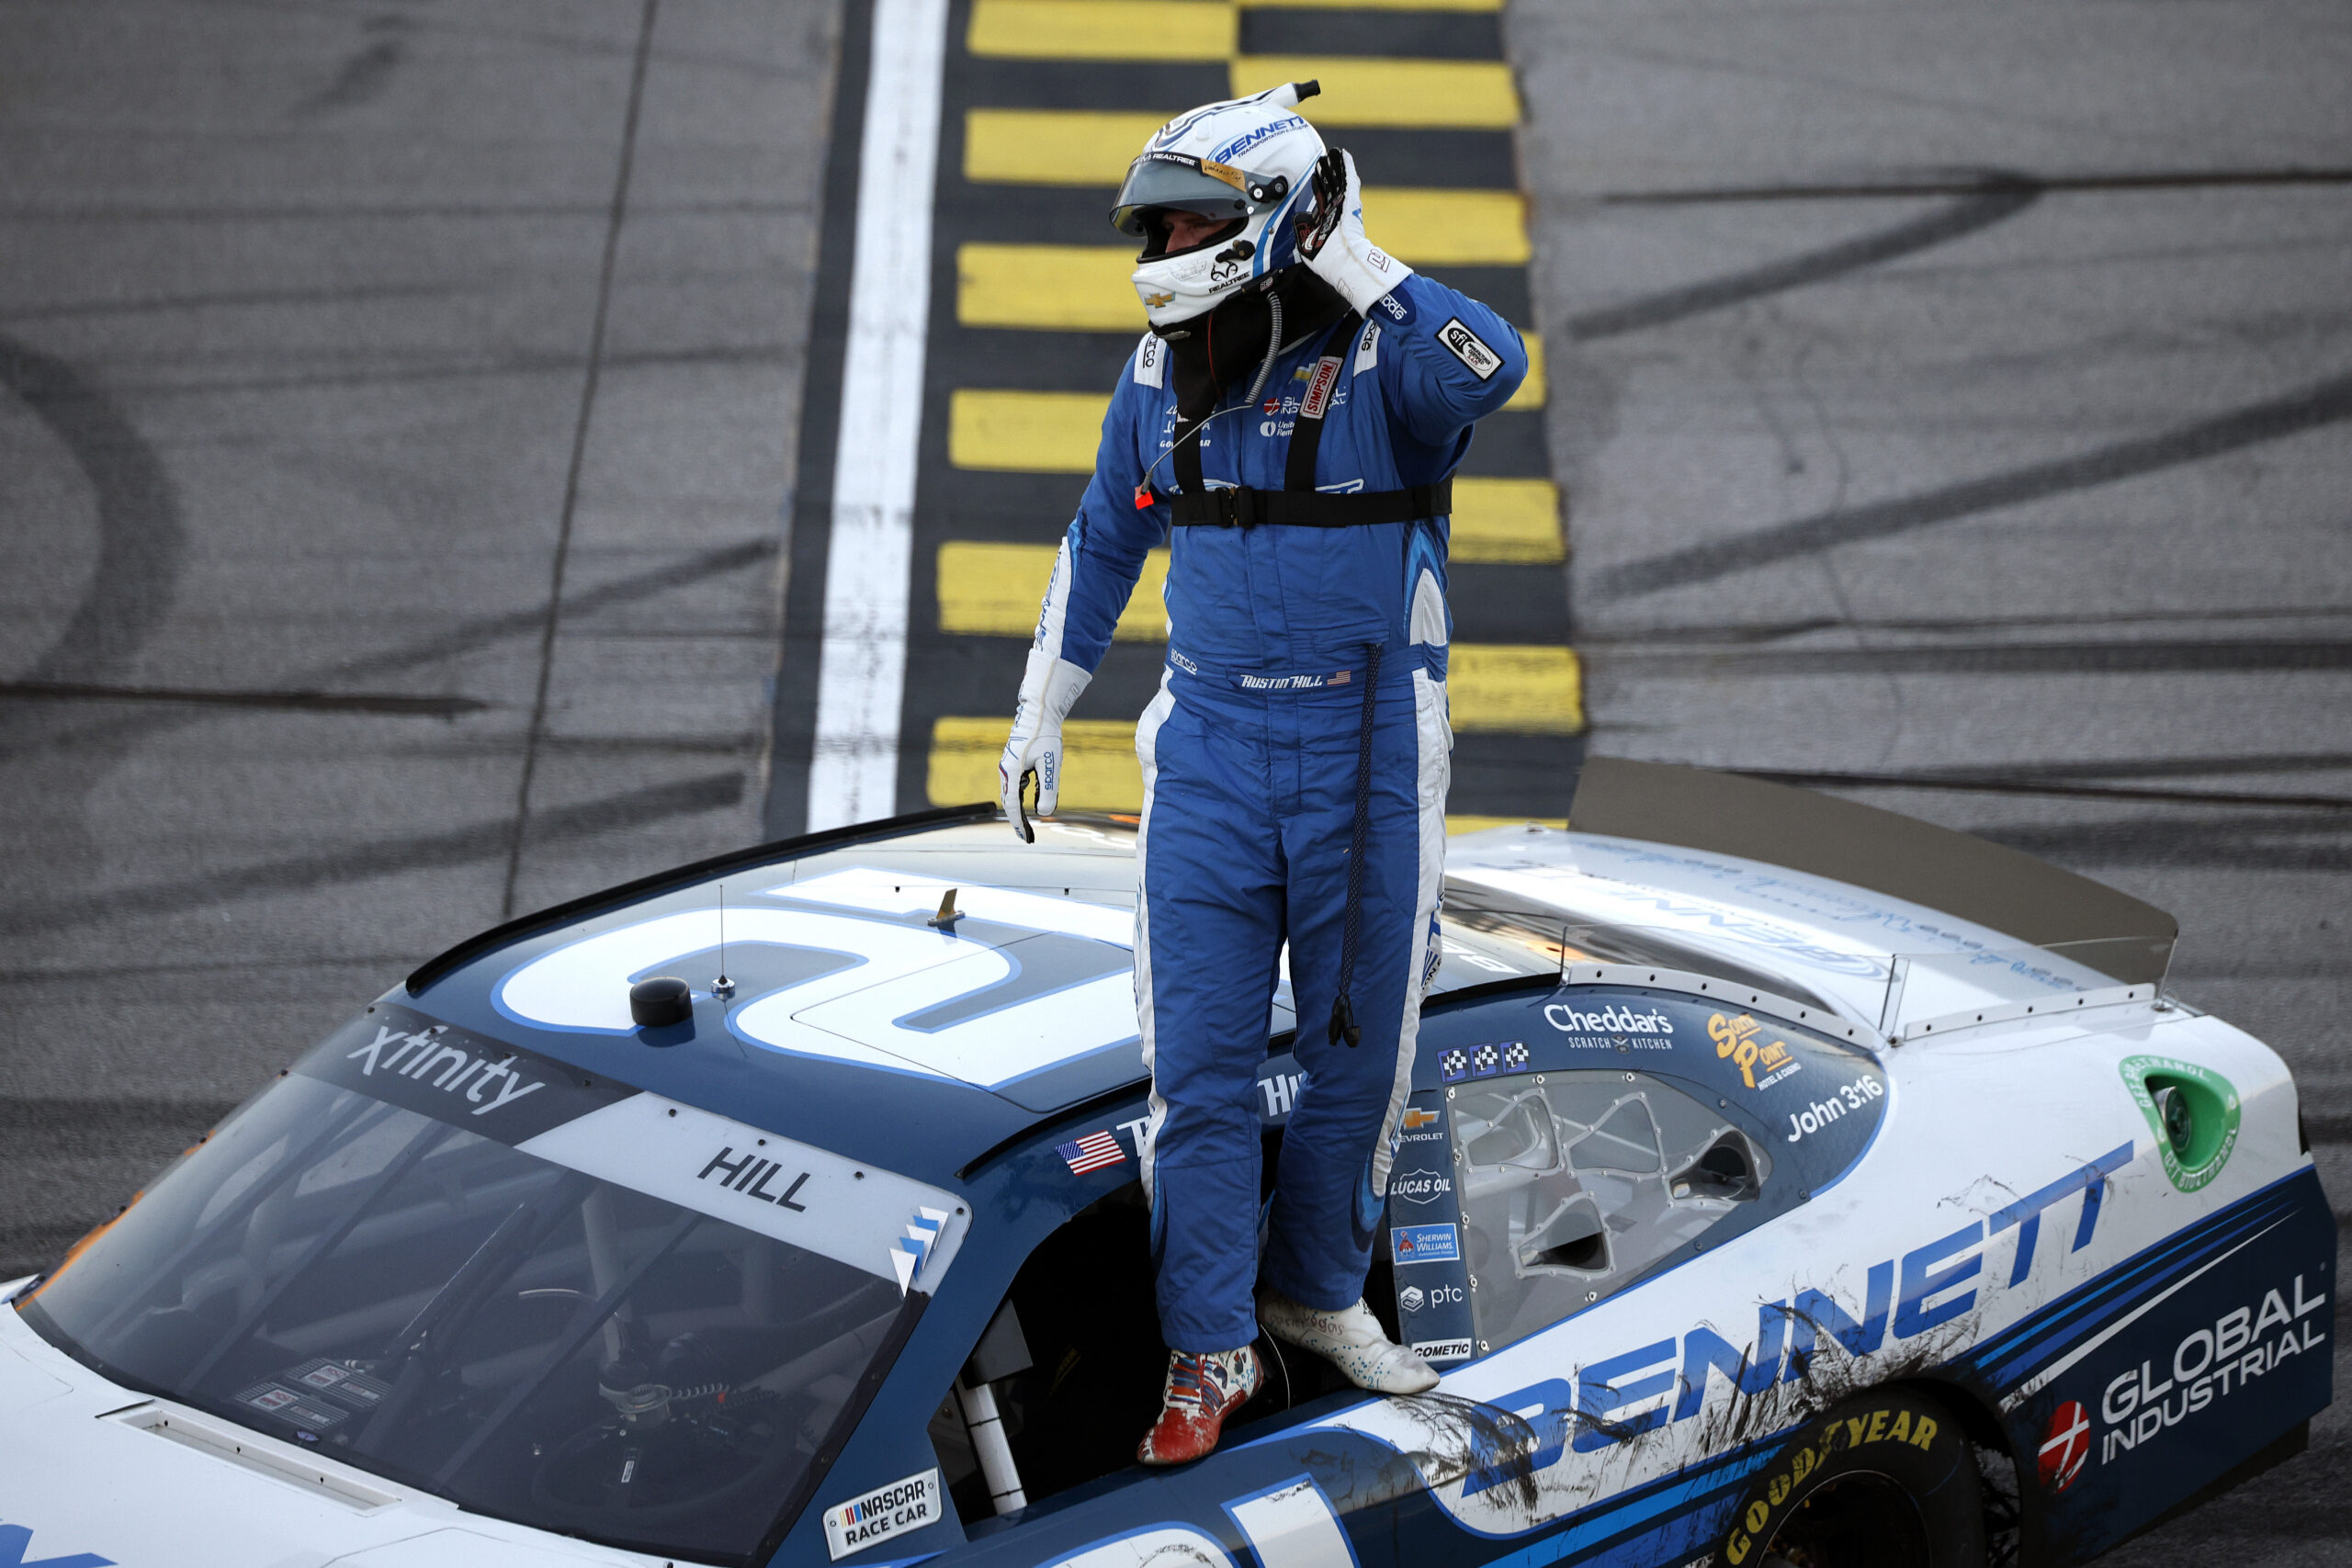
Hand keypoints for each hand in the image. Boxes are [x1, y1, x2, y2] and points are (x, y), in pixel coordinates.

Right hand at [998, 651, 1091, 841]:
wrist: (1039, 712)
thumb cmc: (1046, 736)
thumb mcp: (1050, 765)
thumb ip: (1047, 789)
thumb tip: (1045, 813)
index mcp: (1011, 772)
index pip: (1012, 805)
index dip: (1019, 823)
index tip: (1026, 837)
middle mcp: (1006, 770)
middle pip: (1009, 802)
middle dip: (1018, 820)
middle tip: (1029, 837)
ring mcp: (1008, 766)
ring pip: (1012, 794)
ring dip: (1020, 810)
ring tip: (1030, 825)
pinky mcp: (1014, 762)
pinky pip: (1017, 785)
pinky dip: (1023, 797)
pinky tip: (1035, 801)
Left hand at [1293, 149, 1413, 316]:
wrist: (1340, 260)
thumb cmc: (1325, 258)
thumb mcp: (1305, 243)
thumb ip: (1301, 228)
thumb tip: (1299, 215)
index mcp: (1328, 220)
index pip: (1322, 198)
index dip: (1318, 186)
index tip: (1315, 176)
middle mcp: (1336, 210)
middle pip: (1331, 186)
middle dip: (1327, 173)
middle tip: (1323, 159)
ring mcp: (1344, 204)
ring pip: (1338, 179)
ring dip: (1335, 166)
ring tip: (1332, 153)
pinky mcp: (1350, 199)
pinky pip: (1348, 179)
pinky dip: (1346, 166)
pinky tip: (1343, 155)